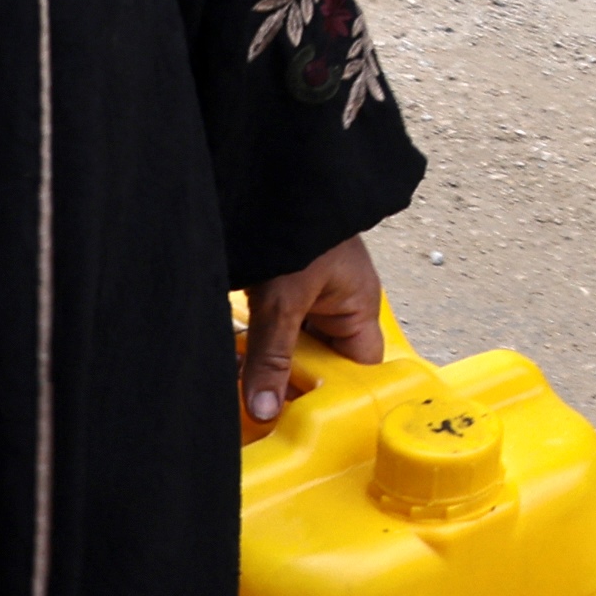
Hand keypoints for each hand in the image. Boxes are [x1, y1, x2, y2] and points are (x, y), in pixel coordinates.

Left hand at [238, 233, 390, 440]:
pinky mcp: (281, 291)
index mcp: (359, 306)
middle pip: (322, 364)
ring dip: (267, 363)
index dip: (338, 395)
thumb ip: (273, 359)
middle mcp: (339, 304)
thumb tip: (264, 411)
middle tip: (262, 403)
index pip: (361, 369)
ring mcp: (310, 297)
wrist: (270, 174)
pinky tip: (233, 357)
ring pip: (291, 349)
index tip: (306, 420)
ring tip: (243, 379)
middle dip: (290, 382)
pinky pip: (272, 332)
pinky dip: (252, 346)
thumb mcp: (283, 301)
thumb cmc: (297, 224)